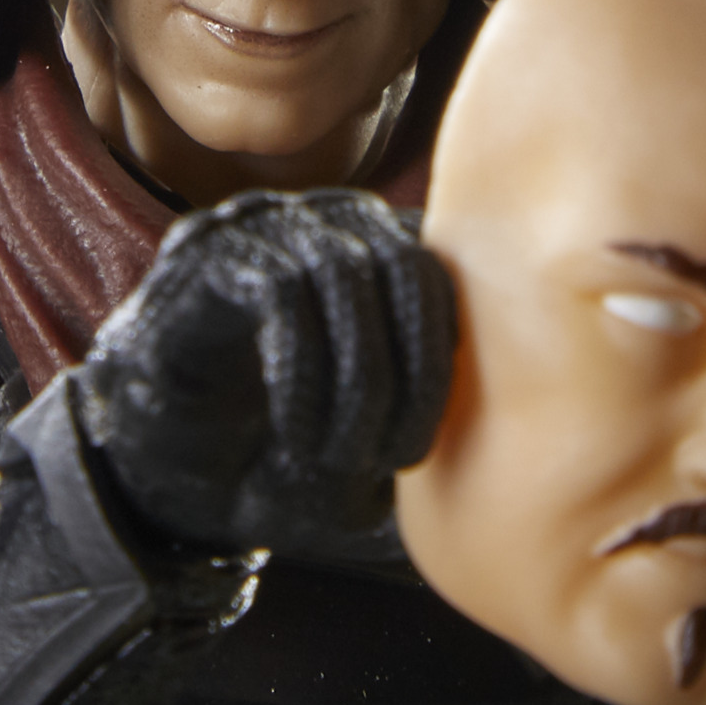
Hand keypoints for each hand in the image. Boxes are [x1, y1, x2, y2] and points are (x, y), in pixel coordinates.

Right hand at [69, 188, 454, 556]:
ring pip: (343, 270)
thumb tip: (540, 438)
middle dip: (406, 375)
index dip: (446, 366)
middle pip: (403, 264)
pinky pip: (277, 288)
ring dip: (353, 379)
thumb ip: (446, 421)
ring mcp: (261, 225)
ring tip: (336, 455)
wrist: (165, 485)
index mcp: (381, 251)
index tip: (421, 454)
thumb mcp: (382, 454)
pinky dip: (300, 370)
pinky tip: (293, 431)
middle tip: (386, 459)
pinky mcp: (203, 255)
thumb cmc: (283, 462)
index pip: (447, 273)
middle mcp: (324, 220)